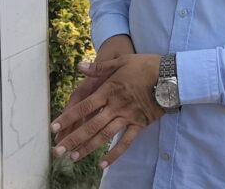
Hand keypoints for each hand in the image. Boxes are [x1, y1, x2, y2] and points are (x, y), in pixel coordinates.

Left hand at [51, 36, 133, 156]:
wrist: (170, 75)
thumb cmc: (145, 66)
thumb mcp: (121, 61)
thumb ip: (99, 67)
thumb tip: (79, 67)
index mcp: (109, 90)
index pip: (84, 107)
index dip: (68, 118)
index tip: (54, 128)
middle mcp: (115, 106)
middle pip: (91, 125)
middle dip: (73, 139)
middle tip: (58, 151)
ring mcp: (128, 116)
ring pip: (105, 135)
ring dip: (88, 147)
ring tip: (74, 157)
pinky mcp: (140, 124)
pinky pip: (126, 142)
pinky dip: (114, 154)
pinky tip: (103, 163)